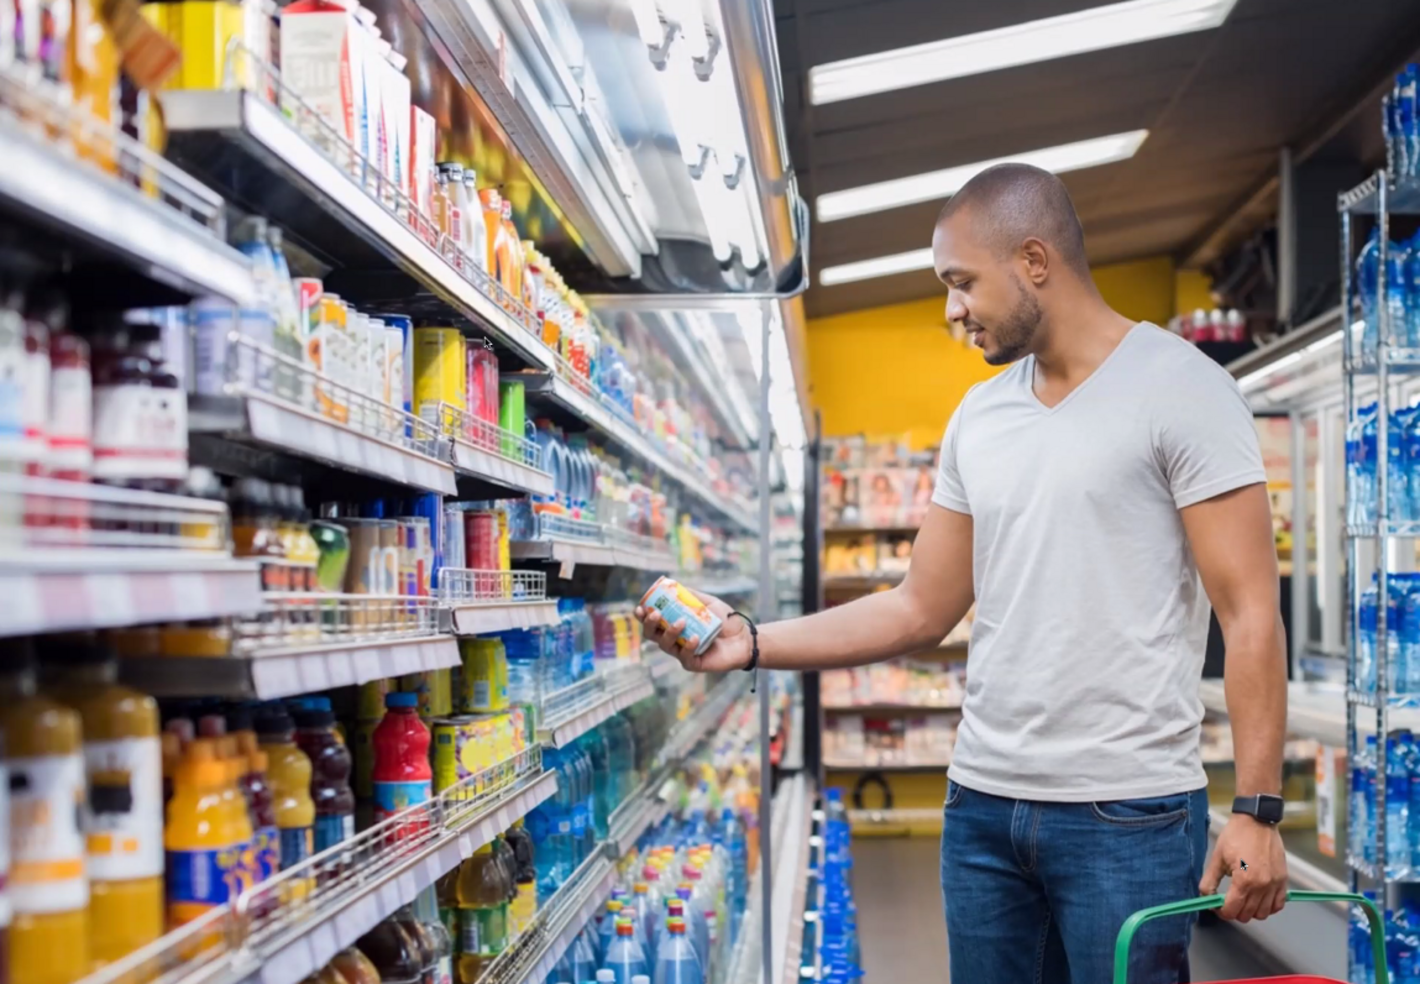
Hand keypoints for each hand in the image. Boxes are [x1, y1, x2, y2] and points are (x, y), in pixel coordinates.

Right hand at [635, 583, 751, 672]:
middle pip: (652, 635)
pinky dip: (687, 646)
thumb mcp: (708, 603)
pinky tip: (695, 638)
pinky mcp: (693, 663)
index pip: (652, 622)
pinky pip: (684, 656)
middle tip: (654, 614)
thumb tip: (673, 584)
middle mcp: (674, 640)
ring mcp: (682, 652)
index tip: (639, 608)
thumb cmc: (726, 621)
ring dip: (669, 632)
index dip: (642, 616)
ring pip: (665, 645)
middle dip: (649, 624)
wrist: (744, 637)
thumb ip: (692, 595)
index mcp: (674, 625)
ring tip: (681, 622)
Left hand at [1199, 814, 1287, 921]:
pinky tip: (1259, 898)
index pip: (1232, 910)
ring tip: (1243, 900)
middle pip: (1247, 915)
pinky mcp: (1283, 880)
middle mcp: (1262, 886)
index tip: (1217, 907)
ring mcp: (1275, 884)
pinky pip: (1278, 905)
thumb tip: (1205, 897)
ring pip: (1263, 914)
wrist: (1257, 820)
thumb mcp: (1217, 857)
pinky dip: (1269, 907)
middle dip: (1234, 912)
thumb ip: (1210, 880)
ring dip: (1251, 911)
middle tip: (1228, 902)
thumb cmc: (1236, 836)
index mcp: (1244, 881)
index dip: (1221, 912)